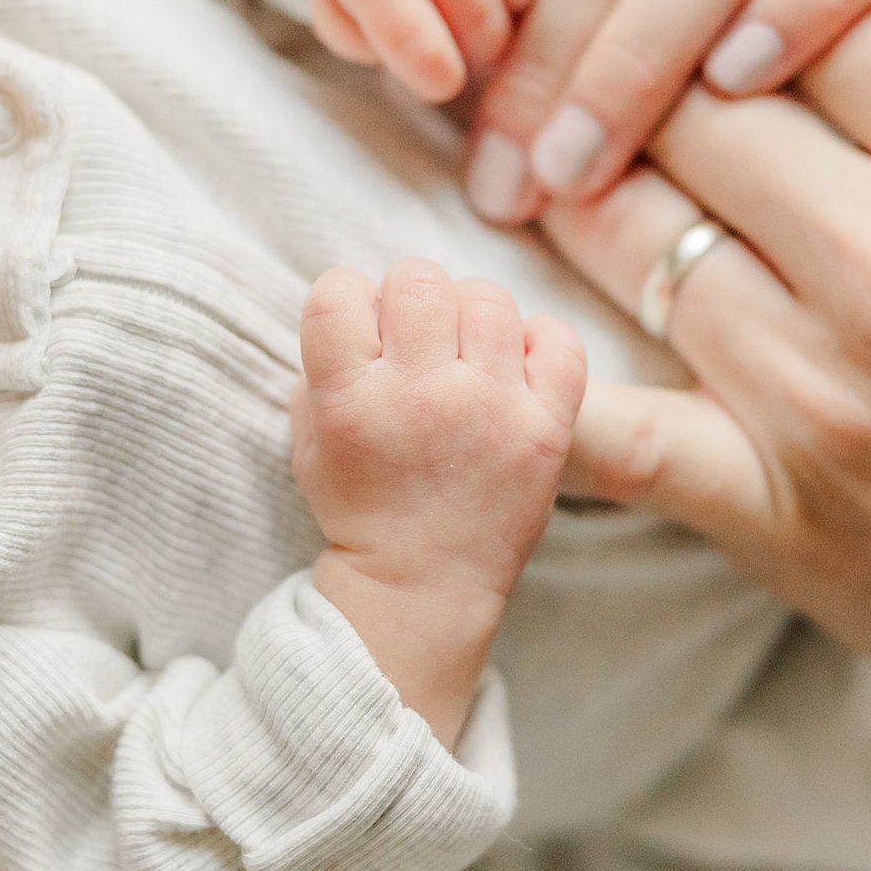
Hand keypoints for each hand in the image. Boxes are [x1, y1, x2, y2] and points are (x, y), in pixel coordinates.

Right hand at [293, 258, 584, 738]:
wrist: (421, 590)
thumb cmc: (362, 510)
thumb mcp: (311, 441)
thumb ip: (324, 368)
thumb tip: (363, 307)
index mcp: (350, 400)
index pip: (338, 292)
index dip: (345, 297)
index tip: (358, 327)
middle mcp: (421, 396)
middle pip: (417, 280)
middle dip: (407, 296)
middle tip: (413, 335)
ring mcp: (491, 409)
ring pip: (487, 298)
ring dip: (468, 311)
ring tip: (463, 349)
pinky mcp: (546, 428)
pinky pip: (559, 340)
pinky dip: (539, 338)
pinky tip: (514, 362)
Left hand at [544, 0, 870, 816]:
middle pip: (687, 102)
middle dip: (627, 76)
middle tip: (570, 63)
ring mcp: (825, 385)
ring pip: (626, 230)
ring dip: (571, 190)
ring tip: (536, 163)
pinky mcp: (769, 504)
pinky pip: (607, 421)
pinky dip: (533, 374)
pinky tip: (478, 324)